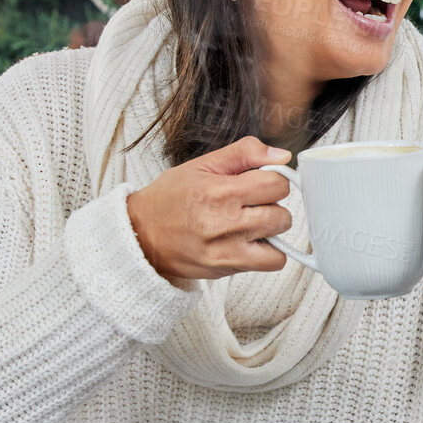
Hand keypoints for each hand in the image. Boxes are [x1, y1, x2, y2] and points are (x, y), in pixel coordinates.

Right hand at [125, 135, 293, 286]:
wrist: (140, 235)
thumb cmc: (169, 199)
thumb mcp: (202, 165)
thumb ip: (244, 154)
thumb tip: (282, 156)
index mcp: (219, 191)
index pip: (277, 184)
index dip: (274, 180)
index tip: (261, 183)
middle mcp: (224, 222)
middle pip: (282, 214)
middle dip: (273, 206)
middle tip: (253, 204)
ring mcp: (227, 249)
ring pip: (281, 239)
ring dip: (272, 230)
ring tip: (251, 223)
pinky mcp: (227, 268)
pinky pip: (271, 263)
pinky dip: (268, 253)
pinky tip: (250, 242)